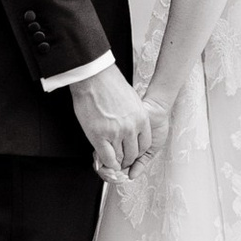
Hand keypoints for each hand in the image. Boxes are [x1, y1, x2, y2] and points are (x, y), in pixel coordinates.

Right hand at [74, 66, 161, 184]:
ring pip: (119, 158)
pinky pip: (107, 158)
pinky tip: (105, 162)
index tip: (131, 153)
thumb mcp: (132, 100)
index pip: (145, 145)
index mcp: (142, 119)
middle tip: (120, 160)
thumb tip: (132, 125)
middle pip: (133, 154)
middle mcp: (131, 128)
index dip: (137, 152)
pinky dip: (107, 163)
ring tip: (111, 160)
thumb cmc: (111, 84)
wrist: (95, 77)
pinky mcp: (99, 136)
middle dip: (126, 159)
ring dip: (116, 161)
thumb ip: (134, 116)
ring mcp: (115, 133)